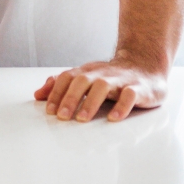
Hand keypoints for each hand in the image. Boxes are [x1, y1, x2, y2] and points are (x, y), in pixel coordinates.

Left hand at [34, 58, 167, 122]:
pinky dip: (121, 106)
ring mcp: (120, 79)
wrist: (146, 65)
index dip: (57, 93)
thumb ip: (62, 85)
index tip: (49, 111)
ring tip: (82, 118)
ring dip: (91, 102)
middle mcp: (102, 73)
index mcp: (88, 71)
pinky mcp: (139, 88)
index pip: (68, 77)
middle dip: (70, 98)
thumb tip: (38, 94)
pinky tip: (113, 118)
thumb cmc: (112, 76)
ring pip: (104, 86)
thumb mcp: (86, 77)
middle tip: (62, 116)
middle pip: (83, 80)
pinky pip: (130, 95)